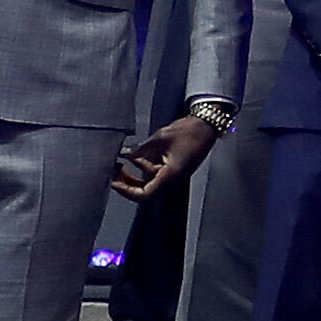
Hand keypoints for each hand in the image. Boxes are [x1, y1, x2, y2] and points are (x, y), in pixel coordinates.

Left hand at [107, 112, 221, 200]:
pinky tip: (131, 155)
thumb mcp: (160, 138)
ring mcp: (171, 173)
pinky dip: (140, 164)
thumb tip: (123, 153)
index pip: (145, 194)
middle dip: (126, 183)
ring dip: (131, 174)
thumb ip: (140, 148)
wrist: (207, 125)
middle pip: (144, 190)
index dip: (126, 191)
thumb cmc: (189, 132)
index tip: (113, 181)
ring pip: (146, 180)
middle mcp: (171, 178)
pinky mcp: (171, 166)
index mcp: (170, 175)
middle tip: (112, 172)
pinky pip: (152, 171)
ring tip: (118, 162)